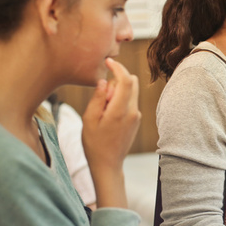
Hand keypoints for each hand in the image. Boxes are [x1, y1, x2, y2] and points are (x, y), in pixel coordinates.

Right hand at [81, 58, 140, 207]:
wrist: (108, 164)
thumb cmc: (94, 143)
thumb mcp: (89, 120)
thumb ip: (97, 98)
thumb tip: (103, 81)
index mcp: (120, 110)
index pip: (126, 80)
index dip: (118, 67)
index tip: (109, 61)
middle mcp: (132, 111)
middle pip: (132, 82)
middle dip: (117, 80)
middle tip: (101, 96)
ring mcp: (136, 116)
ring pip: (131, 91)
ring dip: (118, 90)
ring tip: (103, 108)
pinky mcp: (136, 120)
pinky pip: (130, 101)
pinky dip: (120, 99)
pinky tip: (108, 115)